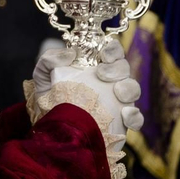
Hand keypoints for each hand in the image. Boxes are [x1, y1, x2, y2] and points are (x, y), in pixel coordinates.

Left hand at [28, 36, 143, 134]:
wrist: (50, 128)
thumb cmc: (49, 98)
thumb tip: (70, 54)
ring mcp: (117, 101)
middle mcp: (110, 81)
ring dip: (129, 88)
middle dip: (117, 68)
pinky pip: (136, 118)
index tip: (103, 55)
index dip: (112, 50)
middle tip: (101, 74)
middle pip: (124, 68)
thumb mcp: (43, 76)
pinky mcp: (121, 122)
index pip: (112, 51)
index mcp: (95, 66)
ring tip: (117, 93)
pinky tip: (126, 115)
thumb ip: (49, 59)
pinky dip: (135, 116)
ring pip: (133, 90)